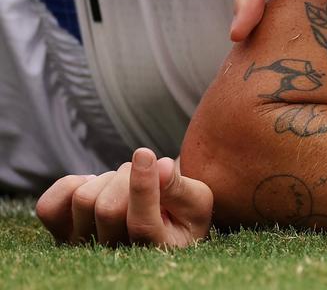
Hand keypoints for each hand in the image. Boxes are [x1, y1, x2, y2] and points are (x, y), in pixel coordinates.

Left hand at [36, 148, 212, 247]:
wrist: (161, 225)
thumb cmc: (182, 213)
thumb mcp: (197, 201)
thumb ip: (181, 187)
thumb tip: (161, 166)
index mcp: (156, 250)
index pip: (141, 223)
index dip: (142, 186)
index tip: (146, 153)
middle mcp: (115, 256)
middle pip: (108, 208)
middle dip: (128, 175)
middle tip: (144, 169)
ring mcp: (84, 247)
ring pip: (83, 201)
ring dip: (108, 178)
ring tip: (125, 183)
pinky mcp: (61, 234)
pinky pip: (48, 208)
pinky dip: (72, 184)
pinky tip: (95, 185)